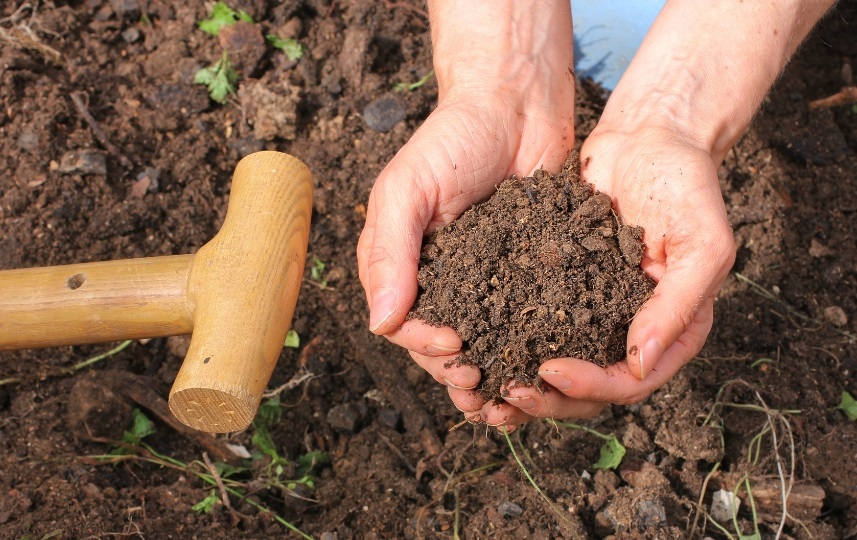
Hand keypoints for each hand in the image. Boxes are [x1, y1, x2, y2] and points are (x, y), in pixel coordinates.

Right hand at [357, 0, 574, 402]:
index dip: (425, 345)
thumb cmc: (453, 139)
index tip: (455, 347)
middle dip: (458, 373)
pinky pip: (523, 323)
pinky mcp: (527, 277)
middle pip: (441, 345)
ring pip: (482, 344)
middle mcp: (441, 280)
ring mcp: (485, 281)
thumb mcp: (409, 188)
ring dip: (491, 377)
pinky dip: (527, 353)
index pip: (404, 323)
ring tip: (509, 401)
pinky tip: (541, 373)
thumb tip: (382, 324)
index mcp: (404, 265)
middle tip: (483, 386)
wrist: (517, 105)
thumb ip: (391, 251)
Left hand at [476, 125, 735, 427]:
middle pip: (590, 388)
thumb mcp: (703, 244)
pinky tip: (478, 343)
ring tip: (484, 383)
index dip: (590, 385)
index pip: (631, 382)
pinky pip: (536, 325)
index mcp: (672, 331)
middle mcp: (632, 330)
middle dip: (549, 397)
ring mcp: (596, 311)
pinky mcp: (563, 288)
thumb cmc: (686, 186)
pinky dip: (510, 341)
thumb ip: (678, 305)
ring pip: (559, 366)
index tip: (549, 371)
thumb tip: (641, 365)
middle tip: (506, 390)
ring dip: (524, 382)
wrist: (648, 138)